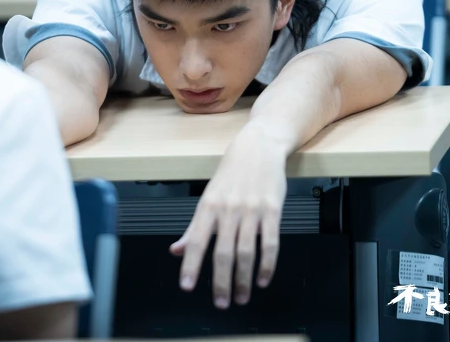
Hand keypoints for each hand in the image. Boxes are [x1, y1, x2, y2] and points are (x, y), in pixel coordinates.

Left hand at [169, 122, 286, 308]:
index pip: (197, 241)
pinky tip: (262, 279)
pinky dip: (267, 265)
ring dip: (244, 279)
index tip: (186, 286)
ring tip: (242, 297)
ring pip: (246, 252)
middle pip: (223, 252)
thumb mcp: (208, 196)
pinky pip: (270, 243)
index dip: (191, 265)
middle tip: (221, 303)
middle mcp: (228, 210)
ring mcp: (252, 210)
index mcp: (209, 207)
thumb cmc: (232, 172)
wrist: (259, 146)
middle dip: (221, 282)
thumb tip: (176, 251)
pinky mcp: (273, 210)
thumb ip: (194, 227)